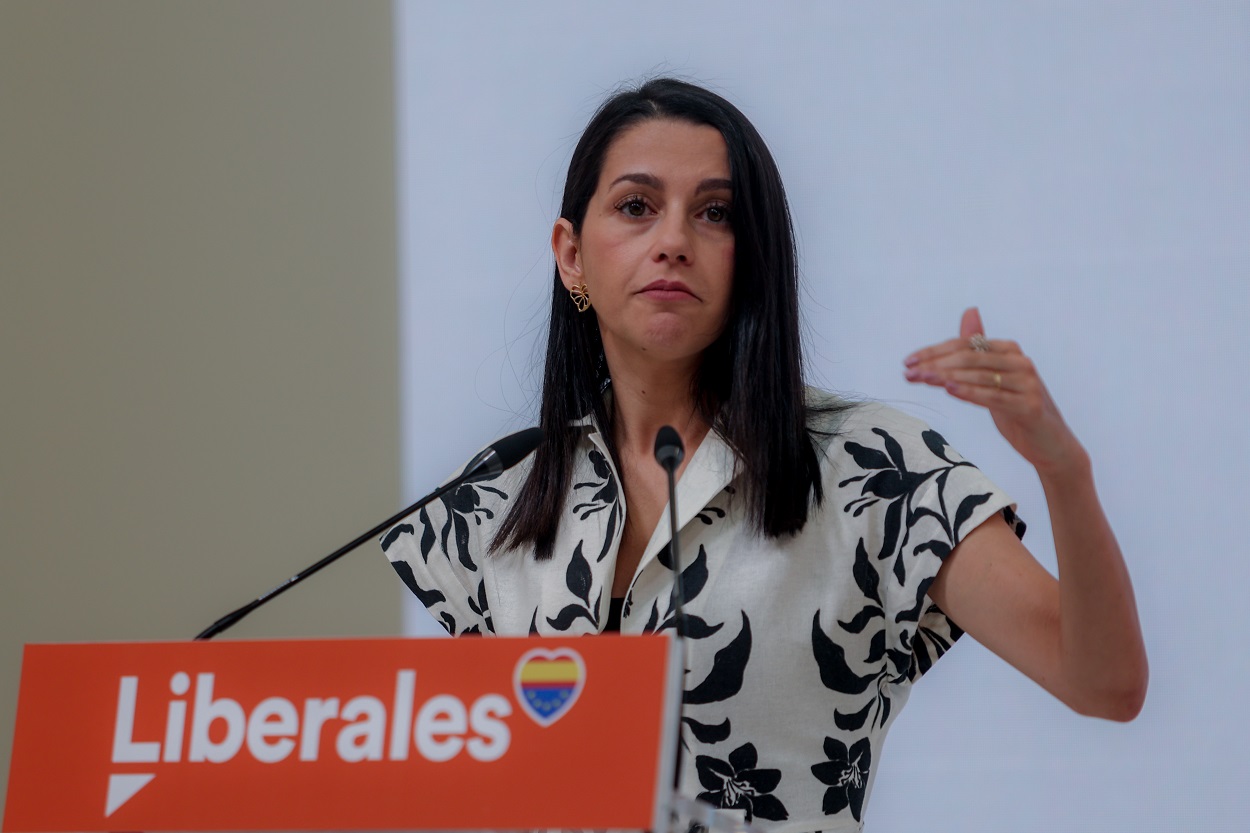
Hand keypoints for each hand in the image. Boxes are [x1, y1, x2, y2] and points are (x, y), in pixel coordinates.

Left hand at [903, 307, 1086, 475]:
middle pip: (969, 357)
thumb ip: (978, 349)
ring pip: (979, 375)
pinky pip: (994, 397)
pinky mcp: (1029, 406)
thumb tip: (969, 311)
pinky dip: (970, 392)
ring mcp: (1027, 383)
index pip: (965, 344)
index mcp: (1010, 351)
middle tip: (908, 373)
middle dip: (935, 364)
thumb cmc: (1017, 408)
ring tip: (922, 379)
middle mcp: (1020, 362)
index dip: (934, 352)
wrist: (1050, 444)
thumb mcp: (993, 377)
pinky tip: (949, 390)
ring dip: (946, 377)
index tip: (908, 362)